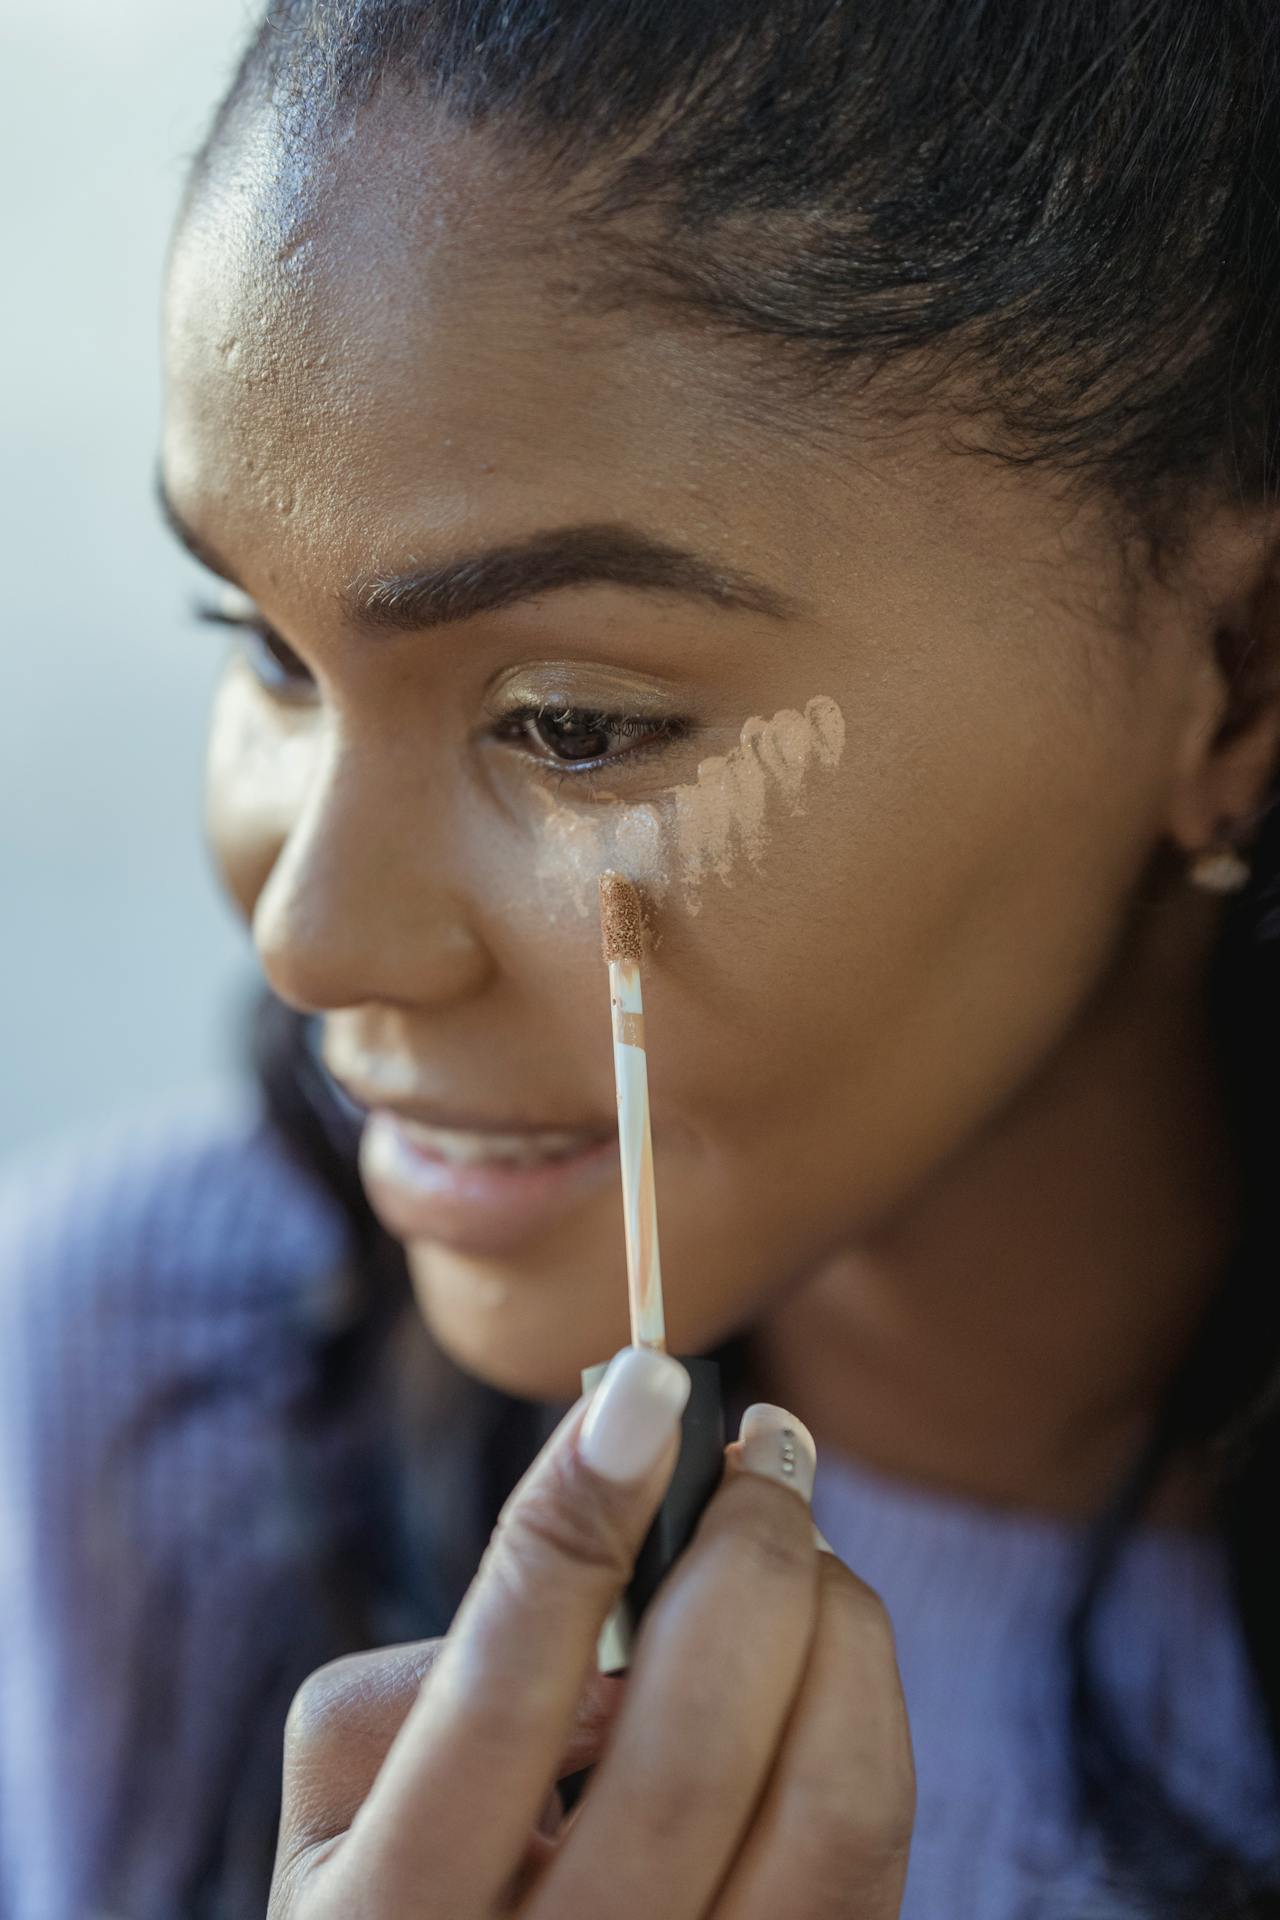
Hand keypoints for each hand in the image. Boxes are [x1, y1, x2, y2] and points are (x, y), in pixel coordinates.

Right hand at [269, 1346, 915, 1918]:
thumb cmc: (401, 1884)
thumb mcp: (347, 1802)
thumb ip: (440, 1680)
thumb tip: (624, 1580)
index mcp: (391, 1917)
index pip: (501, 1692)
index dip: (578, 1517)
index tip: (644, 1381)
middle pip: (693, 1746)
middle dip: (748, 1552)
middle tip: (762, 1452)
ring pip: (830, 1801)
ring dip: (835, 1619)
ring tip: (797, 1544)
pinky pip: (875, 1842)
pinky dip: (862, 1702)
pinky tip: (818, 1649)